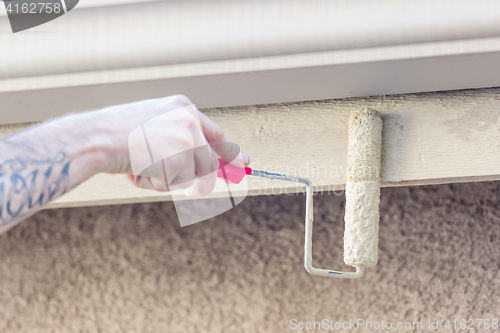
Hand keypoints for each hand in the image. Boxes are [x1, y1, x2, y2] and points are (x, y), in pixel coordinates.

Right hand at [84, 95, 249, 196]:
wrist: (97, 137)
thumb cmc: (117, 133)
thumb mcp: (151, 126)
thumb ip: (177, 140)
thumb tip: (201, 165)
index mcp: (182, 107)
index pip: (215, 133)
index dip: (230, 151)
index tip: (243, 161)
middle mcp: (190, 121)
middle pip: (206, 162)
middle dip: (196, 178)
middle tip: (180, 183)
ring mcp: (187, 139)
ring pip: (191, 176)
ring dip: (167, 179)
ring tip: (142, 164)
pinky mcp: (181, 158)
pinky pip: (176, 184)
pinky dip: (157, 184)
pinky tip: (140, 169)